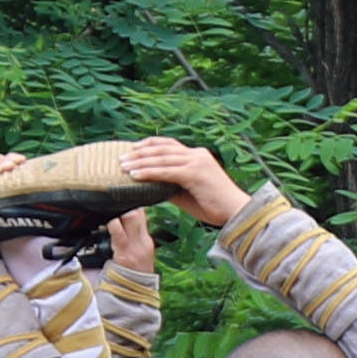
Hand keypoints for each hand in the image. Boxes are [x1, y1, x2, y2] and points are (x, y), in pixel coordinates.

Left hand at [120, 134, 250, 228]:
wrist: (236, 212)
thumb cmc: (213, 206)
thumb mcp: (187, 194)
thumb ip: (171, 187)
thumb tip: (151, 187)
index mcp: (197, 156)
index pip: (168, 145)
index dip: (149, 145)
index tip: (132, 149)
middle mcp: (196, 155)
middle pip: (162, 148)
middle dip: (139, 152)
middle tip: (121, 157)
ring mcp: (196, 162)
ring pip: (162, 158)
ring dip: (140, 161)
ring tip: (124, 166)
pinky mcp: (195, 173)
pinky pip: (166, 171)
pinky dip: (149, 172)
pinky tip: (135, 175)